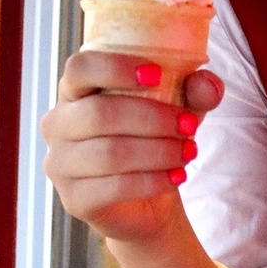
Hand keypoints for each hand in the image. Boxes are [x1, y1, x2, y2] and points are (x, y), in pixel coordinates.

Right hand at [40, 50, 223, 243]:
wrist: (148, 198)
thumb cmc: (155, 135)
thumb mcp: (181, 105)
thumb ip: (195, 90)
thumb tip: (209, 85)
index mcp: (76, 89)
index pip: (80, 68)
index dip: (115, 68)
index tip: (156, 74)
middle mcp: (58, 123)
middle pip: (99, 114)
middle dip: (152, 118)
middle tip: (189, 125)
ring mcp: (60, 163)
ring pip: (109, 153)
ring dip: (157, 151)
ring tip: (189, 152)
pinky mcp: (73, 199)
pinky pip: (112, 187)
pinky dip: (151, 180)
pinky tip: (176, 176)